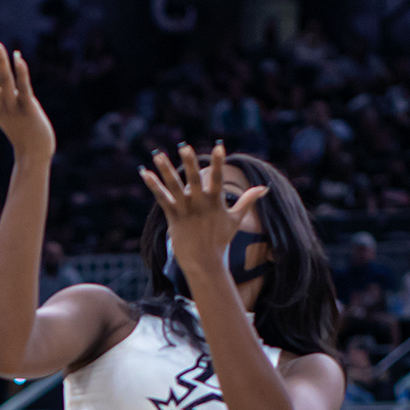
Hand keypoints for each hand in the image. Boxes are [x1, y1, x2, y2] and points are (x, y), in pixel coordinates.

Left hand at [141, 142, 268, 282]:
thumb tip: (264, 188)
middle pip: (194, 180)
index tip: (219, 147)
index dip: (219, 163)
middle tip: (184, 146)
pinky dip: (153, 186)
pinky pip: (162, 199)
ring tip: (158, 154)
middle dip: (190, 163)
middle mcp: (200, 204)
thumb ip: (248, 201)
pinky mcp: (174, 217)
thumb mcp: (236, 219)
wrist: (205, 262)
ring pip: (174, 187)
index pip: (219, 179)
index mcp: (216, 202)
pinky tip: (145, 173)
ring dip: (166, 170)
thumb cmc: (220, 239)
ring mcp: (186, 211)